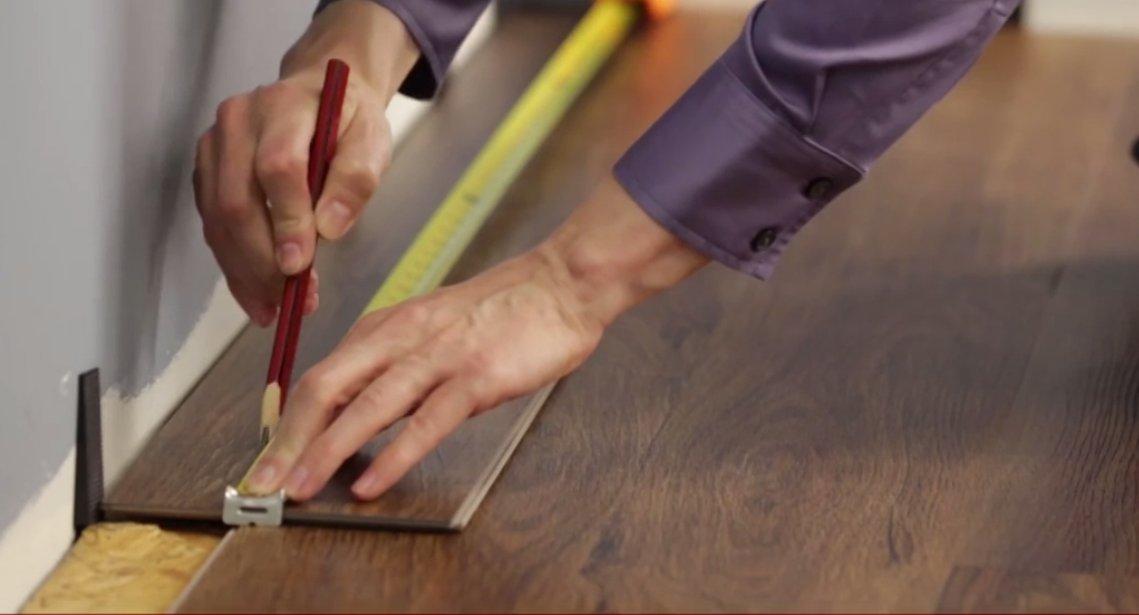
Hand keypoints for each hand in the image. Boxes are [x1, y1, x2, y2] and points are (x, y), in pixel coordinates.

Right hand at [192, 0, 416, 325]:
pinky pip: (213, 225)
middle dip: (261, 261)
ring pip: (218, 219)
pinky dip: (234, 265)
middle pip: (237, 200)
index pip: (278, 167)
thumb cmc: (347, 120)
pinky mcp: (207, 170)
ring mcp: (215, 144)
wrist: (318, 94)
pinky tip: (256, 293)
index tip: (297, 267)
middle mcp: (239, 121)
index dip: (286, 220)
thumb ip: (356, 179)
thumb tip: (329, 228)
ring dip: (244, 272)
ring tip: (273, 309)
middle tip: (288, 302)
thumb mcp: (372, 140)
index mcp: (285, 105)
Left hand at [245, 177, 708, 499]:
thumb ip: (396, 367)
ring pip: (367, 406)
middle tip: (264, 482)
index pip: (321, 377)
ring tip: (298, 487)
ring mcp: (438, 356)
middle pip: (326, 388)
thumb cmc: (504, 310)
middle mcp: (401, 338)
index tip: (269, 459)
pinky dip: (394, 455)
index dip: (288, 423)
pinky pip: (426, 422)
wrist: (561, 283)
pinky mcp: (474, 376)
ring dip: (326, 450)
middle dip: (288, 440)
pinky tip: (371, 482)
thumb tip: (360, 415)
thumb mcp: (434, 330)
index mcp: (387, 327)